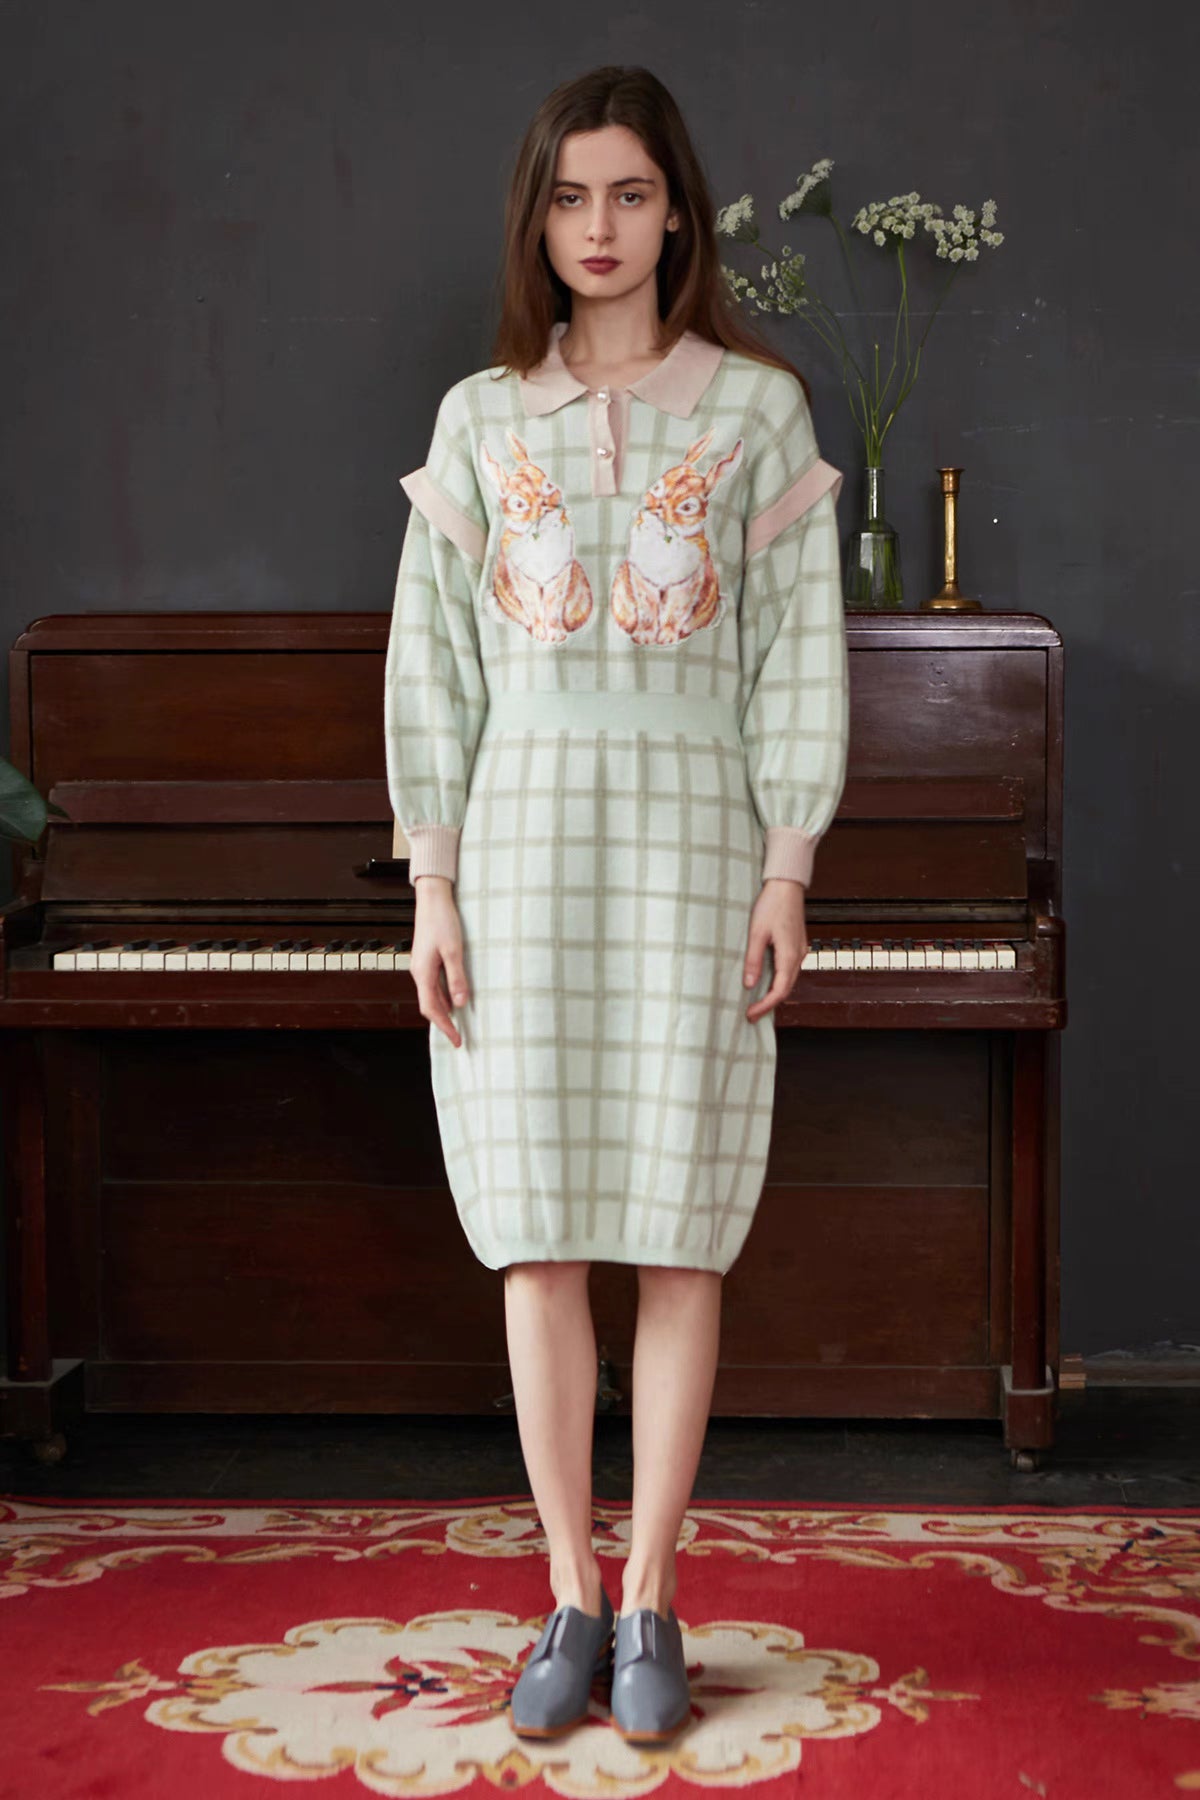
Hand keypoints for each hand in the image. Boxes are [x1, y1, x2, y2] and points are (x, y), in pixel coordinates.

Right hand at [411, 874, 470, 1045]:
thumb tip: (461, 1003)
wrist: (433, 899)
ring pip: (430, 995)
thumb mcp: (454, 951)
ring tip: (457, 1022)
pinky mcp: (427, 959)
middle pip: (429, 1005)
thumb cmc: (443, 921)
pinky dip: (443, 997)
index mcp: (423, 973)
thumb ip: (457, 978)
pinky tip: (454, 998)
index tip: (457, 1040)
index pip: (431, 1009)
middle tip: (459, 1036)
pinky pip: (433, 985)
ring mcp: (422, 966)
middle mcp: (419, 972)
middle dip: (443, 1023)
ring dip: (443, 1011)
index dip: (444, 1026)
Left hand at [744, 878, 807, 1021]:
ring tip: (756, 1002)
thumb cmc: (771, 905)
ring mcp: (800, 951)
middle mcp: (798, 956)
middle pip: (786, 990)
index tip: (750, 1014)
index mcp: (789, 956)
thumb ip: (753, 960)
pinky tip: (766, 982)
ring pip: (789, 980)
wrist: (786, 886)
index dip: (765, 1006)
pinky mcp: (797, 945)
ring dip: (774, 994)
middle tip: (751, 1015)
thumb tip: (750, 985)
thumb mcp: (756, 933)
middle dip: (769, 1004)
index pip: (779, 991)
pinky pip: (789, 970)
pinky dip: (778, 981)